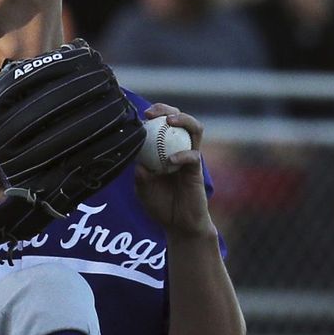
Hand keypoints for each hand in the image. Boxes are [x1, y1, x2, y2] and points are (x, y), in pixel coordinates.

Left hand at [133, 104, 214, 237]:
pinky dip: (182, 155)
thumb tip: (136, 161)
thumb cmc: (159, 206)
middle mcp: (179, 149)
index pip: (162, 125)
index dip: (154, 115)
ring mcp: (190, 158)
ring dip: (184, 120)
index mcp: (164, 150)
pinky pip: (193, 156)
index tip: (141, 115)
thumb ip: (140, 175)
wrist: (178, 225)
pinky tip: (171, 160)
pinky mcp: (197, 170)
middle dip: (168, 109)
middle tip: (153, 112)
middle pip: (180, 119)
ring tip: (170, 120)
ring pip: (195, 130)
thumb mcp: (143, 189)